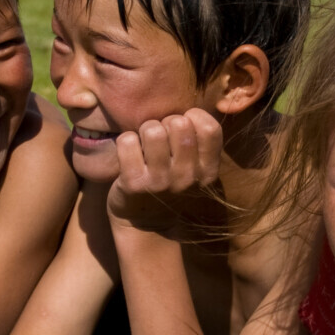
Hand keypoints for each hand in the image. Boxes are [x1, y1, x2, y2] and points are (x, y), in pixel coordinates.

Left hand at [107, 109, 221, 232]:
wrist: (146, 225)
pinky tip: (129, 155)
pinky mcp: (134, 183)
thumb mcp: (195, 170)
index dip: (194, 118)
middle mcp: (187, 177)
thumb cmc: (170, 185)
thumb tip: (188, 109)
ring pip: (152, 130)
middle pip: (178, 123)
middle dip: (165, 122)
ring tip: (144, 145)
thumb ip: (198, 142)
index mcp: (207, 171)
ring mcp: (161, 182)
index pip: (210, 128)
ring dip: (144, 131)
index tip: (183, 127)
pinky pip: (127, 141)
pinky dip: (125, 142)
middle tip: (159, 138)